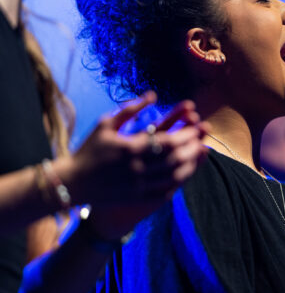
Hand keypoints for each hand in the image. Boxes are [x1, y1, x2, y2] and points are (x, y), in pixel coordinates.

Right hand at [54, 92, 207, 227]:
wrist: (72, 182)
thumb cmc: (89, 149)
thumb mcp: (106, 124)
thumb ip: (131, 109)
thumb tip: (153, 95)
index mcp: (130, 148)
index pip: (167, 140)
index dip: (186, 134)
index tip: (196, 126)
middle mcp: (137, 168)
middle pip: (174, 157)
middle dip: (192, 147)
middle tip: (203, 138)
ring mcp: (138, 185)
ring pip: (173, 175)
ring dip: (190, 164)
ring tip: (200, 153)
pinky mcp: (137, 197)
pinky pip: (165, 190)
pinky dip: (178, 181)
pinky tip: (186, 172)